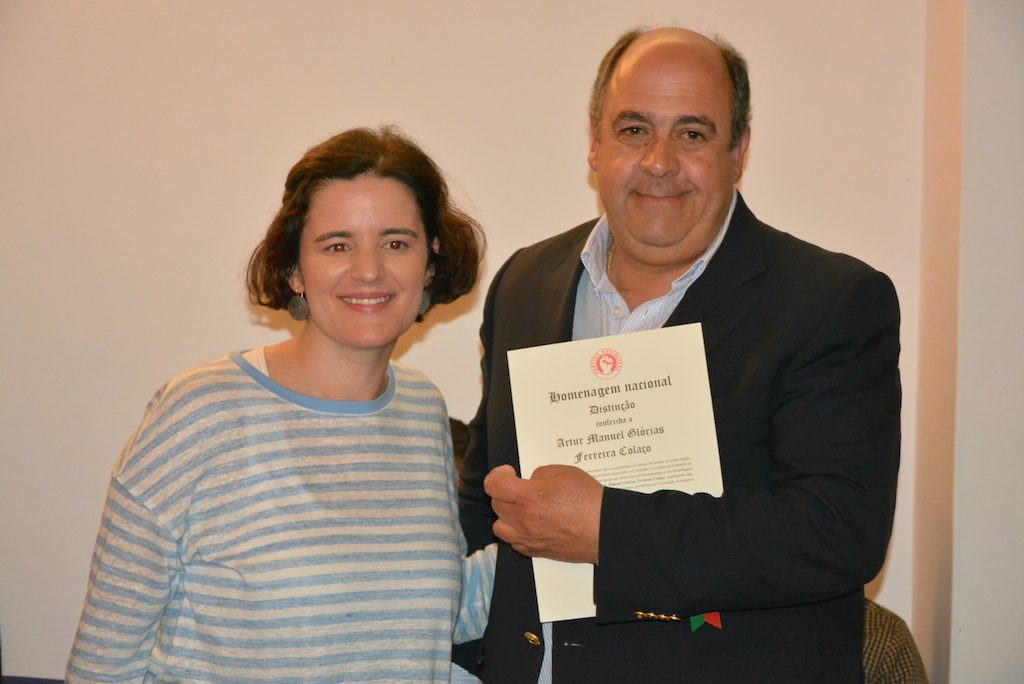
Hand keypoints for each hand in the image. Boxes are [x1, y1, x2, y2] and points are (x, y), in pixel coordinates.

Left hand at [484, 464, 602, 563]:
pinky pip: (514, 543)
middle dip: (504, 492)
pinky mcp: (536, 551)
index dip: (497, 475)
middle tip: (520, 488)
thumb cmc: (589, 500)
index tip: (509, 472)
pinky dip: (517, 533)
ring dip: (506, 514)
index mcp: (527, 497)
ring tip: (521, 508)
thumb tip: (529, 481)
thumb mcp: (564, 472)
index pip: (493, 485)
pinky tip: (530, 525)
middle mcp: (523, 519)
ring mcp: (528, 538)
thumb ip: (539, 473)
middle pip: (495, 504)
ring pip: (499, 526)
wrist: (605, 529)